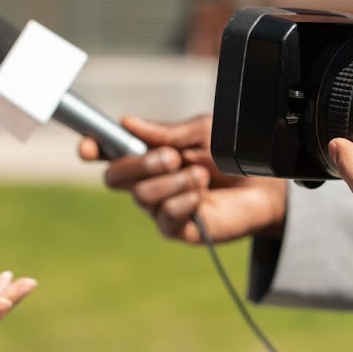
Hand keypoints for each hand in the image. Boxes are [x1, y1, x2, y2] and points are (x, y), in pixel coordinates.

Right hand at [79, 114, 287, 244]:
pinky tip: (201, 194)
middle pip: (115, 178)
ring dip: (171, 182)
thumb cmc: (232, 155)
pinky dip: (183, 202)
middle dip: (139, 165)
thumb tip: (127, 122)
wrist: (265, 186)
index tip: (87, 148)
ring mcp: (161, 207)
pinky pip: (164, 217)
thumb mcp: (202, 132)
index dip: (93, 149)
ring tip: (201, 175)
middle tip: (173, 157)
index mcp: (148, 154)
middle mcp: (149, 181)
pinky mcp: (178, 229)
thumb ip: (166, 133)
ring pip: (142, 197)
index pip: (110, 152)